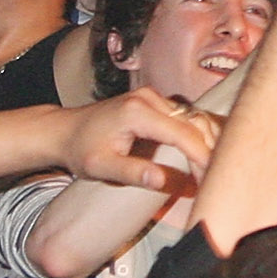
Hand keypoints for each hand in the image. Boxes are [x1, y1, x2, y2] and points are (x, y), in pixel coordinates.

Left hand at [64, 89, 219, 191]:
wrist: (63, 131)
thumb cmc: (80, 151)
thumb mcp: (100, 167)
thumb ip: (132, 172)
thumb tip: (163, 180)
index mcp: (137, 112)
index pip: (182, 132)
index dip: (201, 155)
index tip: (211, 177)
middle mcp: (149, 98)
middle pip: (194, 122)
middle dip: (208, 149)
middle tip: (213, 178)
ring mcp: (153, 96)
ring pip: (193, 117)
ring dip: (206, 141)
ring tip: (211, 167)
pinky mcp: (154, 101)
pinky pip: (185, 116)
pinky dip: (196, 134)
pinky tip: (202, 152)